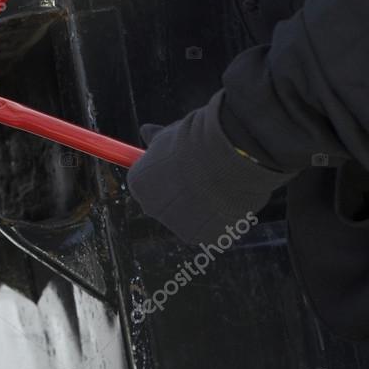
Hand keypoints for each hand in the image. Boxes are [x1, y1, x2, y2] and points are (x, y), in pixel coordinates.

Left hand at [127, 92, 295, 243]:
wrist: (225, 153)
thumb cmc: (195, 139)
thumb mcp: (169, 134)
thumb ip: (155, 141)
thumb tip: (146, 131)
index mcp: (138, 184)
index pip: (148, 185)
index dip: (168, 176)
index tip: (185, 167)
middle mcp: (152, 208)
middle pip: (167, 205)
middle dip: (185, 194)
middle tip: (207, 176)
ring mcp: (177, 225)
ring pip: (192, 218)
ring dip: (204, 206)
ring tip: (221, 184)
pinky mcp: (203, 237)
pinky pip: (213, 228)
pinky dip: (223, 217)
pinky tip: (230, 198)